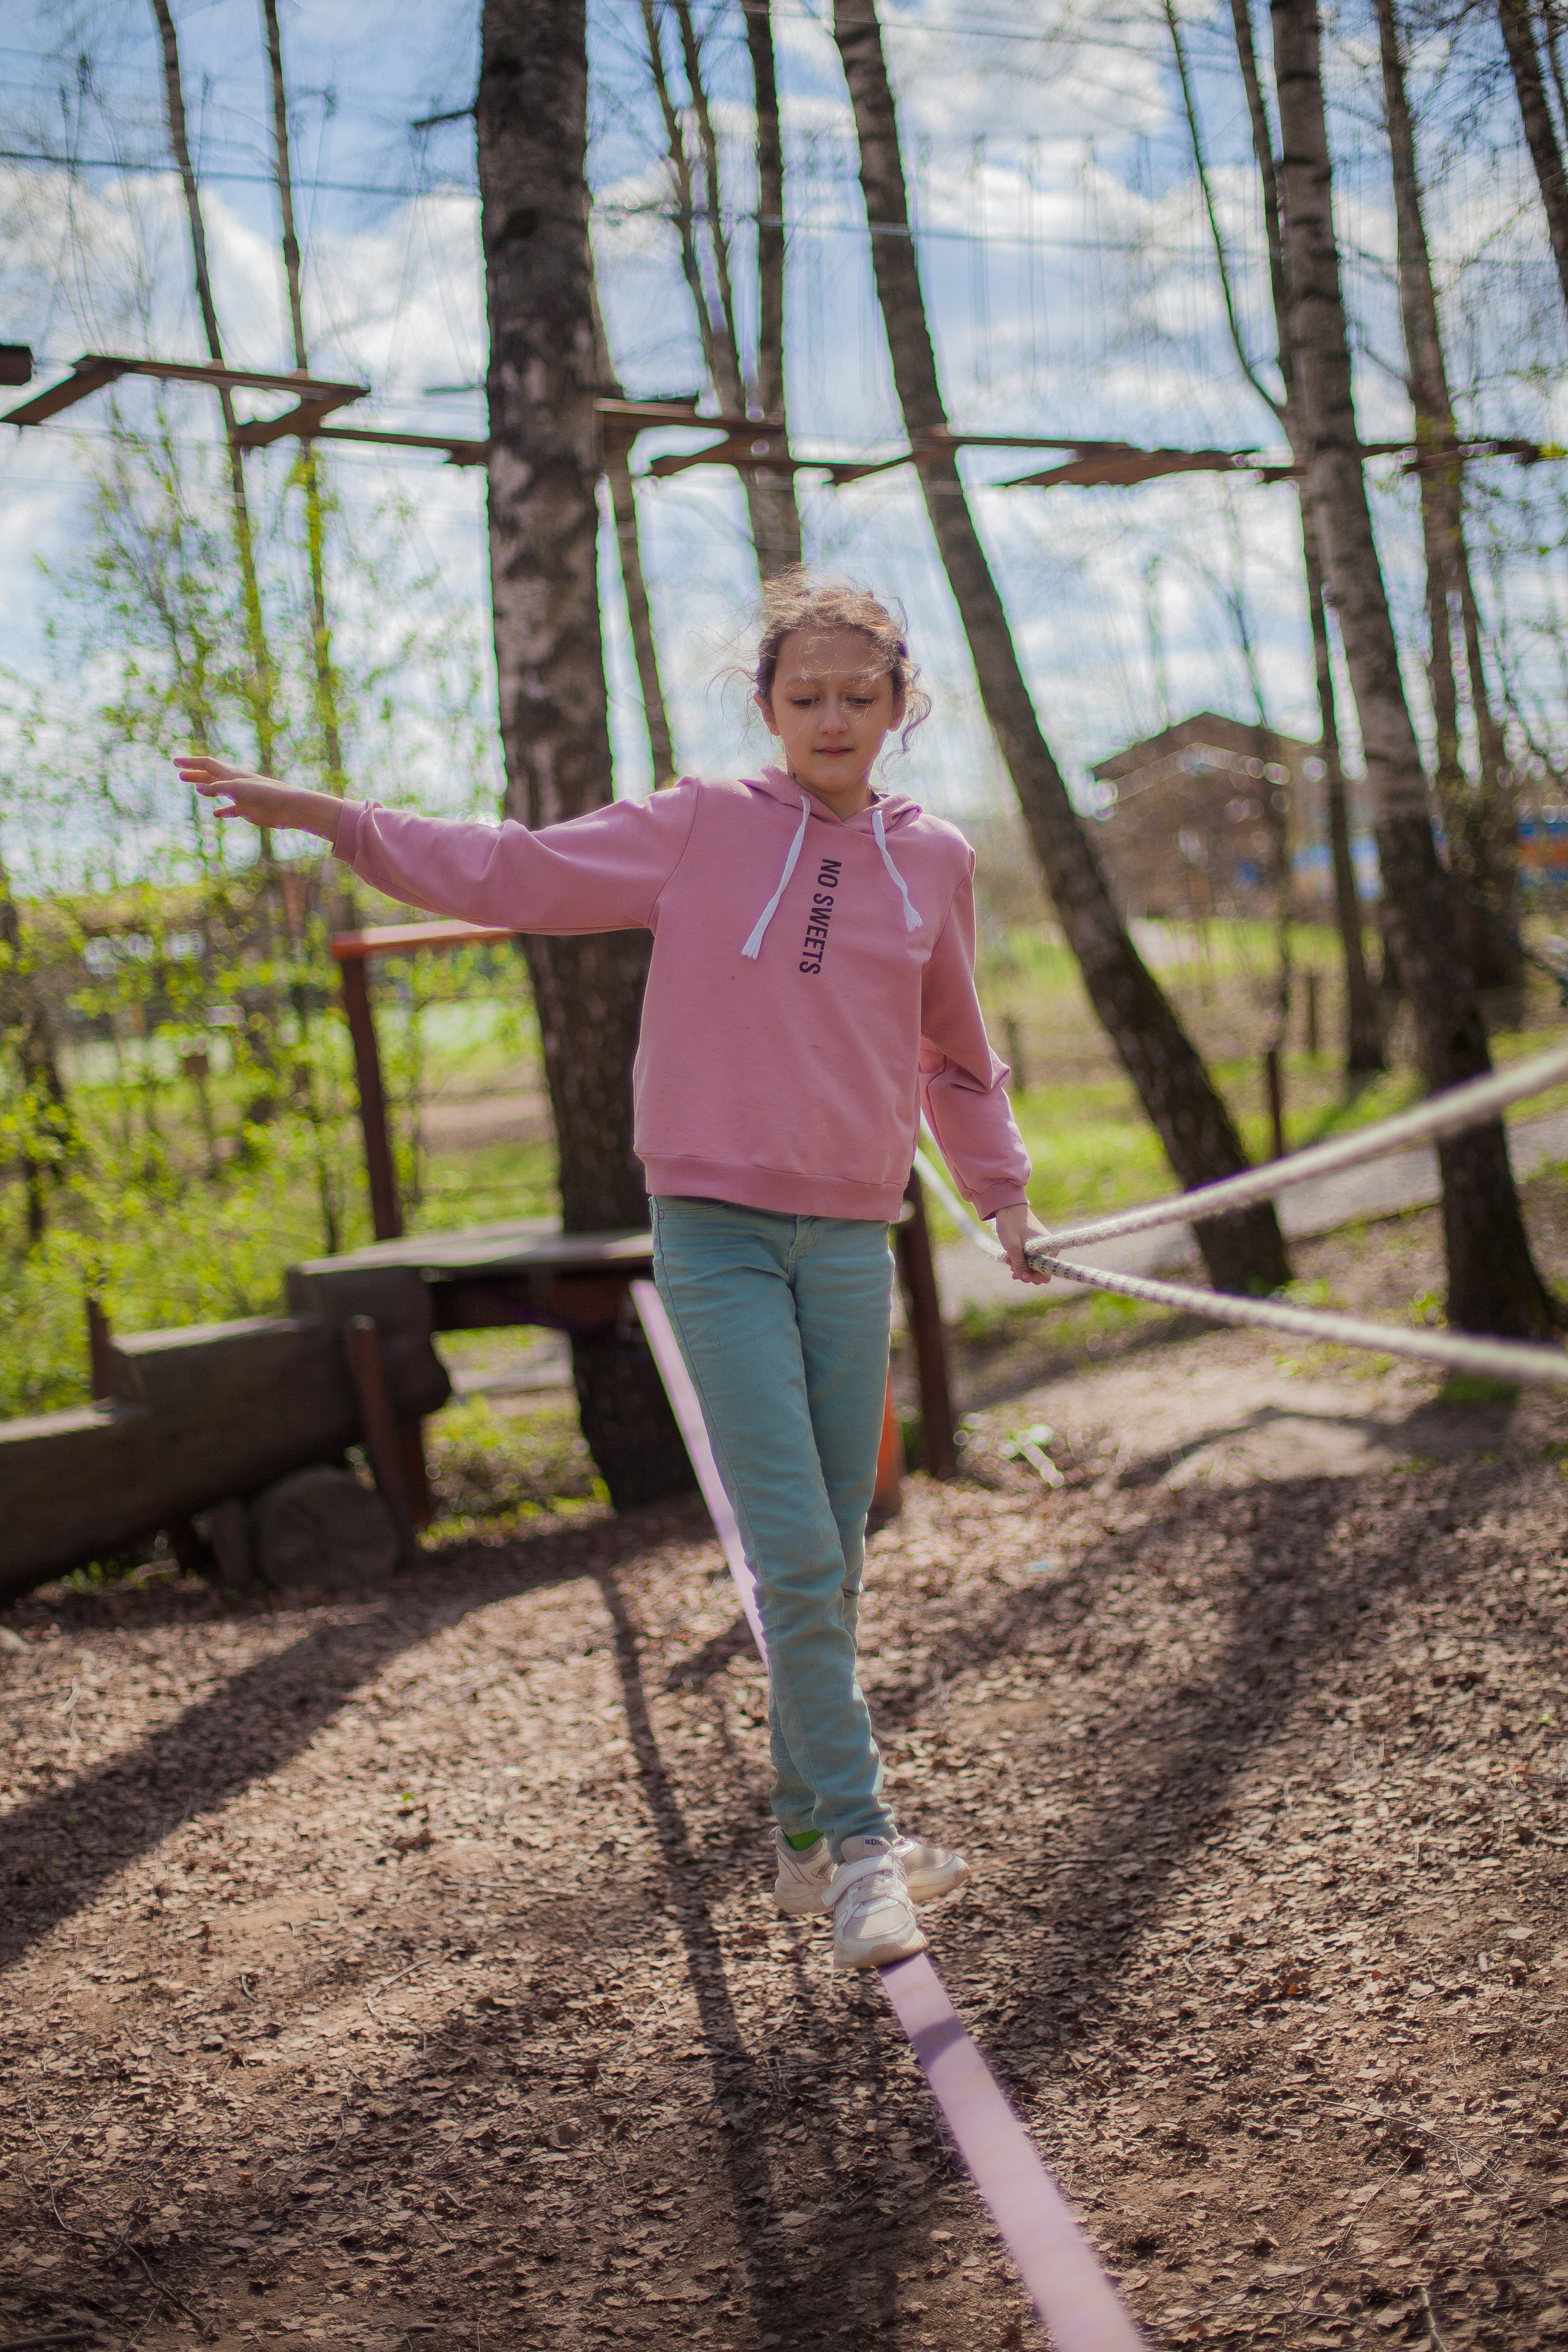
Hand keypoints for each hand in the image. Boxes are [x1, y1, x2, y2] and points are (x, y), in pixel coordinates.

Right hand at [174, 754, 340, 844]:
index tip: (175, 762)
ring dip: (205, 788)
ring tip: (194, 788)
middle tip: (179, 774)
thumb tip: (199, 789)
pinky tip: (217, 815)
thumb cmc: (266, 794)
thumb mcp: (238, 789)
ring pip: (218, 791)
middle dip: (195, 774)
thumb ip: (218, 788)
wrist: (288, 807)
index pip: (207, 764)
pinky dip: (223, 811)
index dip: (191, 762)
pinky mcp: (247, 810)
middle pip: (210, 776)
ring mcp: (240, 796)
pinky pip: (231, 810)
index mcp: (232, 774)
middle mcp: (235, 783)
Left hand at [993, 1201, 1052, 1284]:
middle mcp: (1048, 1248)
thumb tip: (1026, 1279)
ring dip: (1019, 1265)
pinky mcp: (1035, 1244)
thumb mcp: (1013, 1247)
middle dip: (1023, 1271)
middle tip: (1009, 1264)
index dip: (1032, 1277)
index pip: (1045, 1273)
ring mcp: (1042, 1246)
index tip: (1018, 1275)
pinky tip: (1009, 1258)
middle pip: (1039, 1270)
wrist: (1008, 1205)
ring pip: (1032, 1264)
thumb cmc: (1011, 1224)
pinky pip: (1030, 1257)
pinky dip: (1019, 1259)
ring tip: (1006, 1259)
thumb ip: (1019, 1264)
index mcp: (1048, 1248)